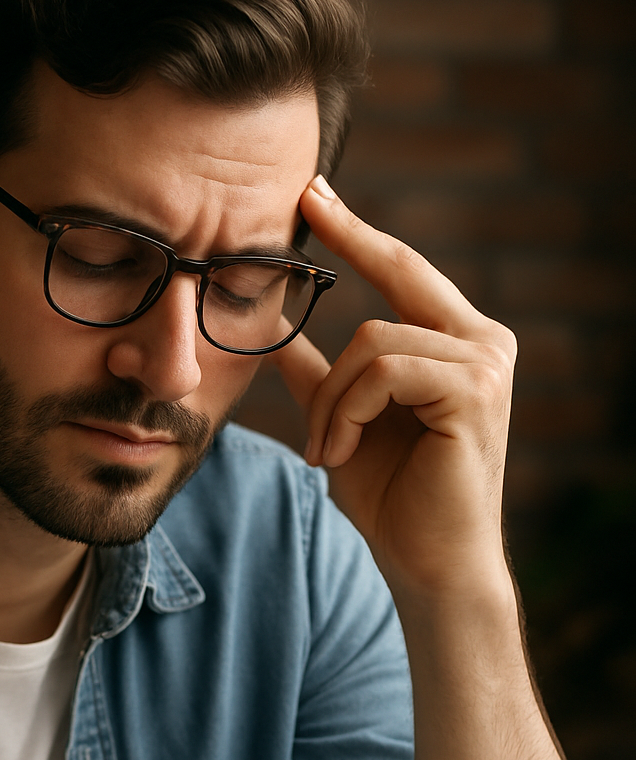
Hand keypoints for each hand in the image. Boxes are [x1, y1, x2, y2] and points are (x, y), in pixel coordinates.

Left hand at [276, 176, 516, 600]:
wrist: (429, 566)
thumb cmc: (394, 502)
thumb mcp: (342, 423)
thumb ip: (317, 375)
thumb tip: (273, 333)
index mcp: (457, 343)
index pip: (404, 270)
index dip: (360, 231)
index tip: (314, 193)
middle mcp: (484, 342)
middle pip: (395, 278)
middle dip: (349, 243)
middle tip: (304, 206)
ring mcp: (486, 363)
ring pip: (372, 339)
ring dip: (330, 400)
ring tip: (324, 450)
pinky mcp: (474, 389)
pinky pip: (382, 370)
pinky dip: (347, 411)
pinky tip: (340, 453)